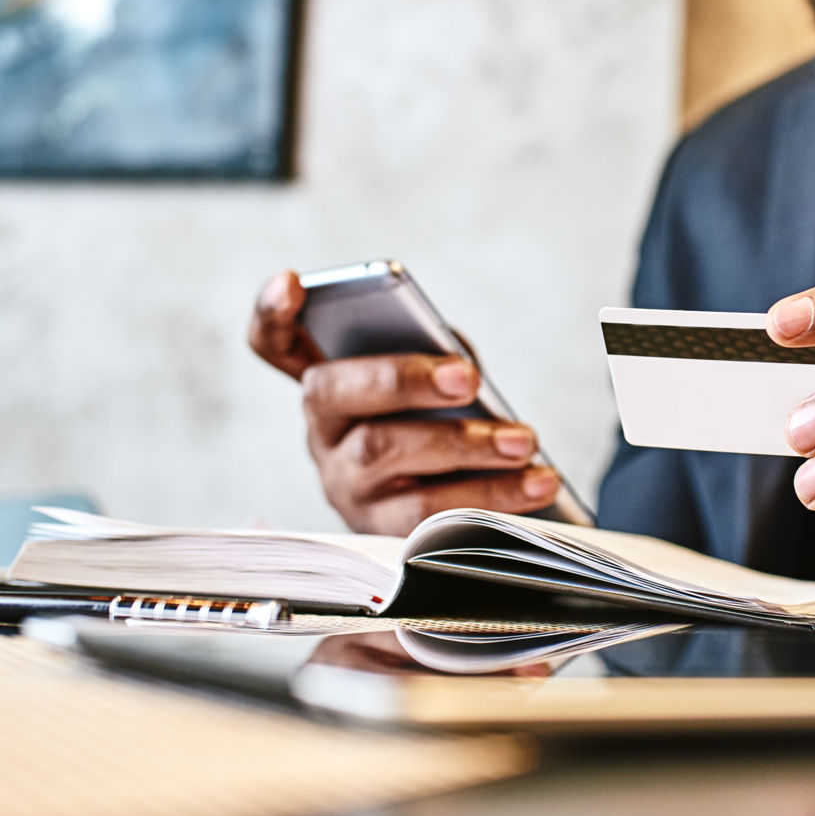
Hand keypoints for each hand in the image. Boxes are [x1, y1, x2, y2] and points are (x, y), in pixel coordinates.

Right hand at [248, 271, 559, 535]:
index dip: (272, 312)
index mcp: (330, 382)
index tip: (290, 281)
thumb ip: (436, 356)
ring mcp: (345, 485)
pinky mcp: (381, 533)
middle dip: (403, 380)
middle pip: (338, 394)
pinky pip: (428, 518)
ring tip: (526, 441)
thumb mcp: (437, 380)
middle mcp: (323, 432)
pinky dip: (492, 496)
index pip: (274, 342)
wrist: (461, 503)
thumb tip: (458, 367)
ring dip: (465, 448)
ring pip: (386, 456)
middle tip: (467, 378)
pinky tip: (540, 482)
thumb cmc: (446, 421)